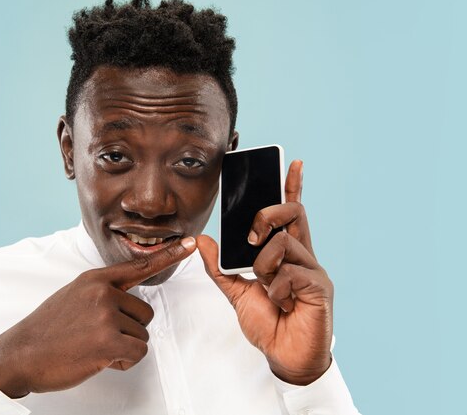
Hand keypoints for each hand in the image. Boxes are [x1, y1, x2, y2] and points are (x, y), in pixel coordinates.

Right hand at [0, 237, 196, 396]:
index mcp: (95, 279)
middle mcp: (103, 292)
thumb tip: (125, 299)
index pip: (139, 266)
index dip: (168, 255)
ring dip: (123, 347)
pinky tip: (99, 358)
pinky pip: (136, 351)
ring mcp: (105, 314)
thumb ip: (101, 293)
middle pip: (145, 312)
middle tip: (97, 336)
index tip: (190, 244)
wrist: (20, 353)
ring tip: (92, 346)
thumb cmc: (47, 329)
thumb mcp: (73, 297)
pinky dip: (122, 360)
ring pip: (141, 335)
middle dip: (128, 330)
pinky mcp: (107, 340)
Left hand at [197, 160, 332, 384]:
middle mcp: (303, 256)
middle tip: (251, 239)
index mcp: (286, 254)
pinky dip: (276, 288)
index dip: (293, 188)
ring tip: (267, 287)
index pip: (291, 213)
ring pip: (284, 242)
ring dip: (264, 264)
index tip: (294, 164)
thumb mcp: (236, 291)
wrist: (284, 357)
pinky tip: (281, 303)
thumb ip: (219, 266)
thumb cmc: (268, 324)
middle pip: (291, 212)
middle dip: (266, 215)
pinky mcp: (319, 287)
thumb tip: (202, 241)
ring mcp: (313, 270)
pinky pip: (290, 272)